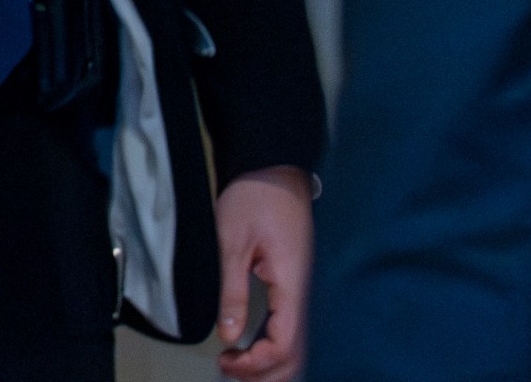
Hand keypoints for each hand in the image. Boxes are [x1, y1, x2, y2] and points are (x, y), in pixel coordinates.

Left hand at [214, 165, 313, 381]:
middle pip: (297, 355)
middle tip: (227, 370)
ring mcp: (302, 291)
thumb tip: (229, 336)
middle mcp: (304, 295)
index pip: (285, 345)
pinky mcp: (295, 285)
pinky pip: (291, 329)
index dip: (257, 363)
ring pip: (298, 346)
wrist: (274, 170)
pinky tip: (251, 348)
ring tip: (235, 364)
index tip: (226, 361)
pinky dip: (274, 348)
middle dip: (265, 374)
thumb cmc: (253, 199)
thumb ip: (232, 290)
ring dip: (271, 364)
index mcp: (292, 286)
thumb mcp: (232, 243)